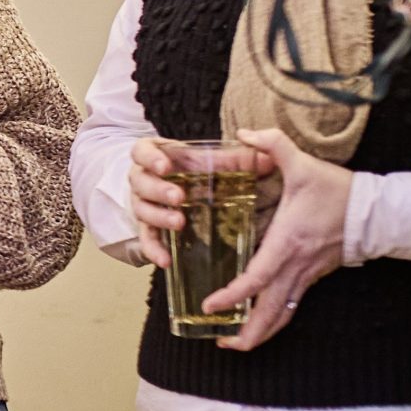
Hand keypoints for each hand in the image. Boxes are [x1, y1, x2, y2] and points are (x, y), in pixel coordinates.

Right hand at [126, 137, 273, 267]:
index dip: (150, 158)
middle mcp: (142, 179)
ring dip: (159, 217)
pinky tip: (165, 260)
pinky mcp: (147, 228)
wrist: (171, 187)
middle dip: (159, 190)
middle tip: (179, 196)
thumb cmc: (192, 169)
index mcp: (155, 155)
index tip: (166, 166)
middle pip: (140, 182)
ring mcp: (142, 204)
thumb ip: (234, 160)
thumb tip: (269, 161)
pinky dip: (153, 250)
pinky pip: (146, 240)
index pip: (141, 151)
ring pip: (141, 210)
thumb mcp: (209, 160)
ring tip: (179, 223)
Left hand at [208, 128, 348, 349]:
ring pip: (281, 317)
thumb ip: (273, 144)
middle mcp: (295, 266)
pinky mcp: (313, 277)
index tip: (211, 306)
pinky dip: (272, 320)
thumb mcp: (304, 164)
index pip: (257, 279)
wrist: (377, 212)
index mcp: (288, 242)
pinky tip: (256, 323)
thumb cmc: (339, 191)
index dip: (233, 296)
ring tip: (233, 342)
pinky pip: (290, 307)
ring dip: (259, 335)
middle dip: (245, 335)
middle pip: (269, 314)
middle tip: (218, 342)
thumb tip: (246, 133)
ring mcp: (306, 276)